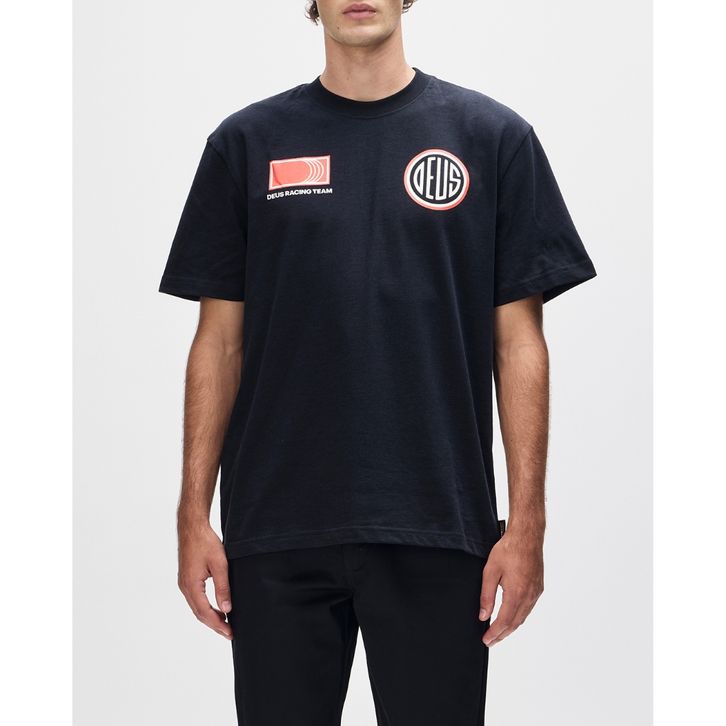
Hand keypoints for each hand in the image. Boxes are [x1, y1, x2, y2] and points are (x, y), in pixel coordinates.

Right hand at [177, 519, 232, 639]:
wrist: (192, 527)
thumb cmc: (205, 542)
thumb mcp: (219, 564)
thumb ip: (223, 588)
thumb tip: (227, 609)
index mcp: (191, 585)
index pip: (205, 612)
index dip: (218, 625)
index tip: (229, 633)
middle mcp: (184, 587)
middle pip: (199, 613)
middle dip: (214, 624)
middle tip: (229, 633)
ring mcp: (184, 583)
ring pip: (197, 607)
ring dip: (210, 617)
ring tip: (225, 623)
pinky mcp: (186, 578)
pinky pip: (195, 599)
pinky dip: (205, 607)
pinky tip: (215, 608)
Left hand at [479, 529, 543, 646]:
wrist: (527, 536)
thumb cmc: (508, 550)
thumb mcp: (490, 571)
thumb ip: (487, 595)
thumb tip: (483, 615)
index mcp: (517, 593)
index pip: (504, 622)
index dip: (494, 634)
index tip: (486, 641)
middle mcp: (529, 596)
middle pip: (515, 624)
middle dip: (502, 635)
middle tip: (490, 641)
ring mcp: (536, 593)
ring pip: (523, 617)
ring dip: (511, 627)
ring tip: (499, 633)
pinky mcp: (538, 588)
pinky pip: (528, 608)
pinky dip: (519, 617)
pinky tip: (511, 617)